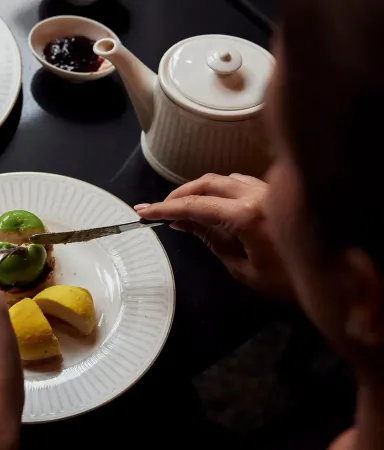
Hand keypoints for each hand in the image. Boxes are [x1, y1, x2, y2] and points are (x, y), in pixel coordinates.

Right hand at [136, 173, 292, 298]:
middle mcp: (258, 194)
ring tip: (182, 210)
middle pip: (207, 183)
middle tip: (159, 210)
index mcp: (247, 215)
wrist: (334, 276)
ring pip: (223, 180)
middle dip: (179, 194)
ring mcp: (269, 191)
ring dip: (199, 191)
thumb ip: (211, 239)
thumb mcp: (242, 267)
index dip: (165, 208)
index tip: (143, 212)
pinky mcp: (275, 193)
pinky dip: (219, 191)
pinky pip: (240, 183)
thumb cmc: (288, 280)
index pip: (196, 206)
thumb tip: (183, 222)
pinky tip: (213, 206)